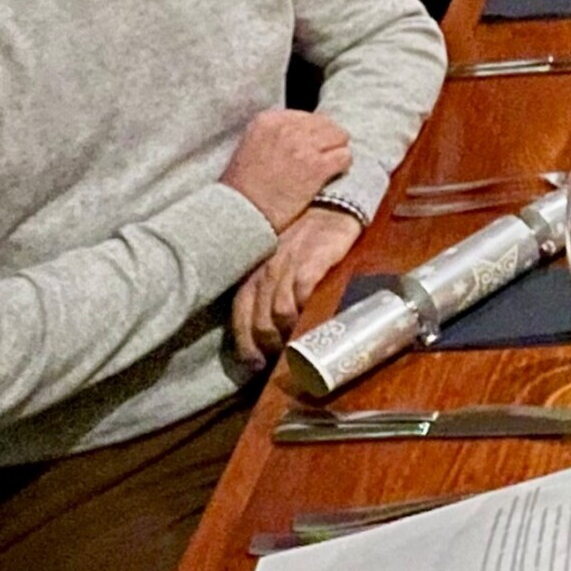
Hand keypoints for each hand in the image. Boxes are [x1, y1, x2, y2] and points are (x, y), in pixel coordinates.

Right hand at [219, 108, 352, 233]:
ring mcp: (302, 146)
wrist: (241, 214)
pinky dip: (342, 167)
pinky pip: (345, 157)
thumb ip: (277, 133)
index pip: (307, 116)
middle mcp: (286, 129)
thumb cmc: (244, 187)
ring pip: (340, 137)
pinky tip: (330, 177)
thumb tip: (307, 131)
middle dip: (328, 141)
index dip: (313, 134)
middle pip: (327, 124)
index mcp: (267, 120)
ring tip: (326, 169)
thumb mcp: (252, 146)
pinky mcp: (317, 167)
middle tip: (322, 159)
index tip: (308, 149)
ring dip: (336, 153)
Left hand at [230, 204, 362, 370]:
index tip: (255, 365)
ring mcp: (287, 266)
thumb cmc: (304, 235)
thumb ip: (271, 287)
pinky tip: (312, 323)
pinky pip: (301, 294)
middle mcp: (264, 271)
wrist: (331, 204)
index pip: (240, 316)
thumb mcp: (278, 260)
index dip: (246, 345)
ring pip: (277, 313)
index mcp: (252, 272)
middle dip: (268, 347)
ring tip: (300, 349)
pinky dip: (305, 313)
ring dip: (287, 335)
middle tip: (282, 362)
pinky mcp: (312, 261)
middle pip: (258, 321)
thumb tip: (275, 327)